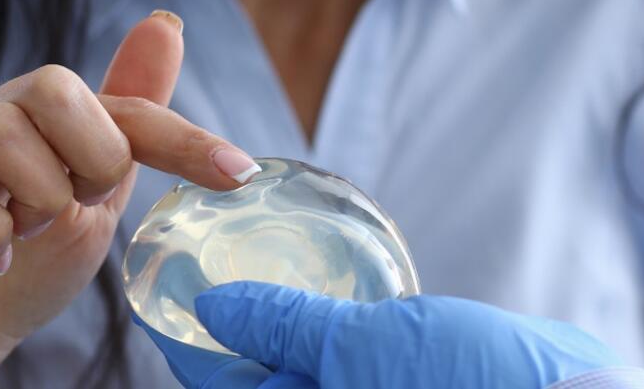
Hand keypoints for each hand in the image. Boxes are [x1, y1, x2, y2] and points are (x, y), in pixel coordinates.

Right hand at [0, 12, 262, 387]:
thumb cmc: (28, 266)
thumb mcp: (99, 198)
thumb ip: (132, 126)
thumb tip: (165, 24)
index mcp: (34, 119)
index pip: (118, 105)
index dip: (180, 138)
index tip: (237, 172)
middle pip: (54, 88)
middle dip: (92, 159)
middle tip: (75, 207)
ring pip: (4, 135)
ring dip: (38, 202)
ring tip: (25, 236)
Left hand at [142, 281, 643, 388]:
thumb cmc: (472, 386)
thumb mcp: (368, 348)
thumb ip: (292, 328)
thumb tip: (217, 308)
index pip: (226, 388)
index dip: (192, 345)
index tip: (170, 290)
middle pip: (267, 384)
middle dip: (238, 334)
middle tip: (218, 267)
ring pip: (313, 375)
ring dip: (289, 331)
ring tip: (274, 271)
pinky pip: (357, 370)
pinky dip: (339, 338)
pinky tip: (343, 300)